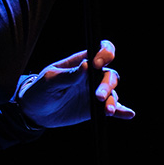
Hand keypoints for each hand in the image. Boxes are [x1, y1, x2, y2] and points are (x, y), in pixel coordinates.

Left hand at [17, 40, 135, 128]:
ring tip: (107, 111)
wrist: (35, 111)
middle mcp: (92, 75)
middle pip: (109, 74)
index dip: (105, 53)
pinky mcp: (95, 108)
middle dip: (107, 84)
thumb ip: (68, 75)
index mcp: (82, 62)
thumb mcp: (50, 80)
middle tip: (97, 96)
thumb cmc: (40, 89)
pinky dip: (121, 111)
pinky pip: (112, 108)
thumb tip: (87, 65)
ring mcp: (94, 92)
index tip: (97, 64)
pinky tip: (128, 114)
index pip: (101, 50)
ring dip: (112, 100)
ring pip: (112, 92)